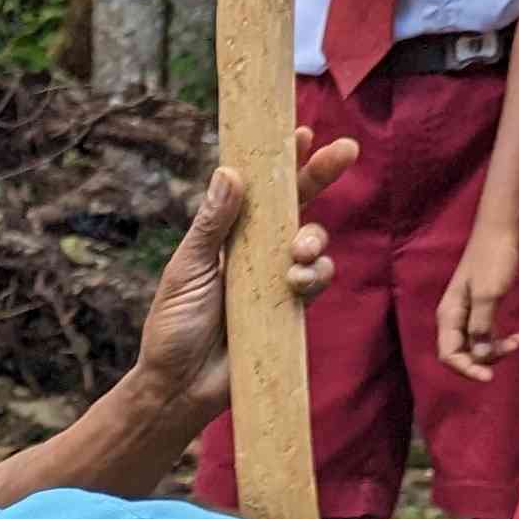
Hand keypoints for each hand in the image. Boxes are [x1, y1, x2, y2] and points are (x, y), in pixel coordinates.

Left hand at [131, 135, 348, 412]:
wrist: (179, 386)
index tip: (301, 133)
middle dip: (323, 174)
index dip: (283, 161)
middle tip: (345, 151)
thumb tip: (230, 172)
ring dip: (314, 237)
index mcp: (229, 235)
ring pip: (313, 241)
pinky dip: (313, 275)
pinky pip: (316, 281)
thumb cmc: (173, 326)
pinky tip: (295, 281)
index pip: (261, 190)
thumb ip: (211, 225)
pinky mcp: (290, 309)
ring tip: (298, 252)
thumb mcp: (187, 269)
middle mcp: (256, 252)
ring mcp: (276, 279)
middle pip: (298, 204)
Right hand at [436, 212, 518, 382]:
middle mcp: (455, 318)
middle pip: (462, 353)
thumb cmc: (494, 259)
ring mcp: (468, 313)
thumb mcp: (489, 295)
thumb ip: (481, 327)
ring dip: (496, 349)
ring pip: (476, 345)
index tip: (489, 376)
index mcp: (449, 315)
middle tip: (511, 350)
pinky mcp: (482, 307)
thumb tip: (477, 356)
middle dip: (484, 359)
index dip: (467, 369)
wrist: (502, 230)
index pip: (449, 354)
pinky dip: (501, 339)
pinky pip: (486, 334)